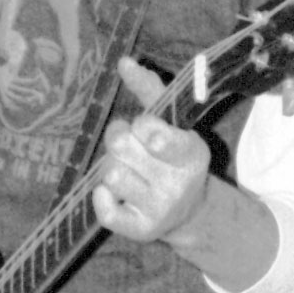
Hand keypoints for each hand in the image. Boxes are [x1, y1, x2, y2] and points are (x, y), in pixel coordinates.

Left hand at [93, 57, 209, 243]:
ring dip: (112, 167)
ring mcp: (160, 209)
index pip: (149, 129)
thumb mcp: (172, 124)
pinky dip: (102, 197)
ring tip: (127, 169)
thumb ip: (150, 90)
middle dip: (119, 140)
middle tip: (129, 145)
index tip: (146, 129)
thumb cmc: (172, 158)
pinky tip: (116, 193)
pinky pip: (104, 209)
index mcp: (190, 152)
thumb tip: (124, 61)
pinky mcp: (141, 231)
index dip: (140, 124)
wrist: (189, 213)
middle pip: (121, 147)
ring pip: (111, 175)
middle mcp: (178, 183)